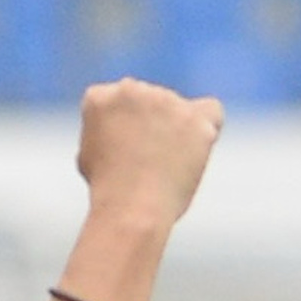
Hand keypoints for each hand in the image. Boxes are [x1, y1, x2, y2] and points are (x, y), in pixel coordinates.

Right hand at [75, 77, 221, 233]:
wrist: (131, 210)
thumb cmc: (108, 191)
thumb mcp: (91, 153)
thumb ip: (110, 128)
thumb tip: (133, 124)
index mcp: (99, 98)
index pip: (114, 100)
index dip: (118, 126)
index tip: (117, 150)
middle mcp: (131, 89)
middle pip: (148, 101)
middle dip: (148, 123)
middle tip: (143, 160)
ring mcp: (166, 100)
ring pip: (178, 108)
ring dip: (174, 130)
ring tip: (163, 165)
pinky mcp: (195, 116)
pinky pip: (210, 110)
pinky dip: (206, 126)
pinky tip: (194, 147)